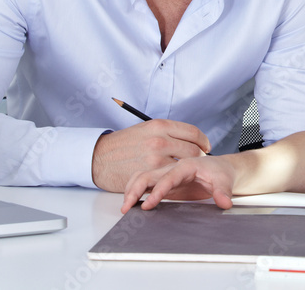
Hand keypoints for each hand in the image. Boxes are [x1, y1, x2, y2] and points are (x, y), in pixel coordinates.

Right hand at [91, 119, 210, 191]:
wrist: (99, 158)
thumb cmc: (122, 144)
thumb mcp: (145, 130)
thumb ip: (166, 133)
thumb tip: (186, 140)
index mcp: (159, 125)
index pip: (193, 132)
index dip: (203, 141)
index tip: (205, 147)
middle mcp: (160, 139)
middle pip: (193, 149)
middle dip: (199, 157)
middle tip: (198, 162)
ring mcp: (156, 158)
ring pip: (185, 164)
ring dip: (189, 168)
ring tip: (188, 171)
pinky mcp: (150, 174)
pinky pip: (171, 177)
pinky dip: (176, 178)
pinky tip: (175, 179)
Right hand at [121, 155, 236, 212]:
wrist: (220, 168)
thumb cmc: (221, 171)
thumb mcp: (225, 180)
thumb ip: (223, 191)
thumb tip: (224, 203)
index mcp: (186, 165)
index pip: (168, 177)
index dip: (158, 191)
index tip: (148, 204)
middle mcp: (173, 168)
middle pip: (149, 175)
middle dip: (135, 190)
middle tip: (127, 208)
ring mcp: (167, 175)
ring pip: (143, 178)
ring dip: (132, 190)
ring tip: (125, 207)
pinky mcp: (165, 184)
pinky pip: (146, 185)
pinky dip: (136, 192)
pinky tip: (130, 203)